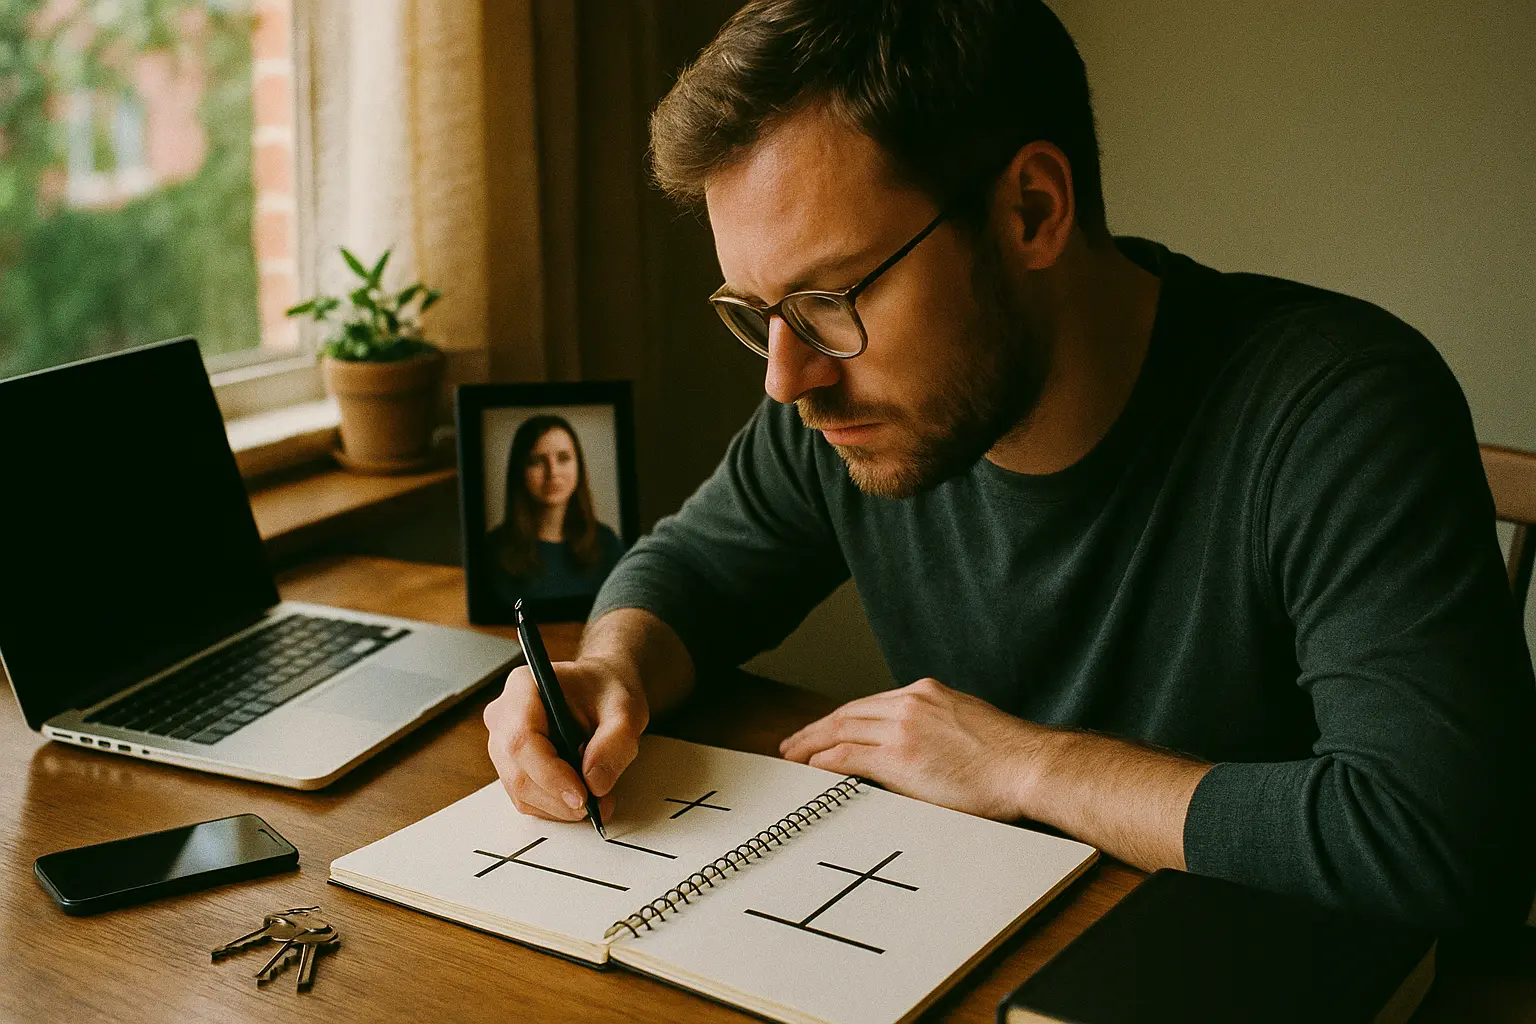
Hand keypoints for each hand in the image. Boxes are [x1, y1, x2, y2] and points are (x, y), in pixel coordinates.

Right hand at [484, 656, 648, 822]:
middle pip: (517, 772)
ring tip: (598, 800)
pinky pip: (525, 798)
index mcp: (523, 687)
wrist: (600, 691)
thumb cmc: (606, 692)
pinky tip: (581, 797)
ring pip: (520, 792)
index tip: (583, 796)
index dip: (550, 775)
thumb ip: (615, 743)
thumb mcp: (625, 711)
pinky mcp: (510, 766)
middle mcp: (503, 715)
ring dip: (560, 808)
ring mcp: (501, 743)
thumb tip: (594, 783)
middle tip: (598, 805)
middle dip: (559, 799)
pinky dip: (555, 807)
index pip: (522, 740)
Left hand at [778, 678, 1045, 820]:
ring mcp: (902, 729)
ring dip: (811, 746)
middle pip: (846, 714)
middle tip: (793, 744)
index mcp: (925, 692)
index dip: (839, 718)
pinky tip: (813, 770)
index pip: (868, 704)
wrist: (1028, 766)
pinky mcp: (900, 758)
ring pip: (840, 732)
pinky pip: (848, 758)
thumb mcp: (966, 722)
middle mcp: (909, 703)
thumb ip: (935, 725)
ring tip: (793, 758)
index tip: (823, 729)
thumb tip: (915, 746)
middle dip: (815, 730)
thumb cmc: (1009, 756)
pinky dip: (825, 763)